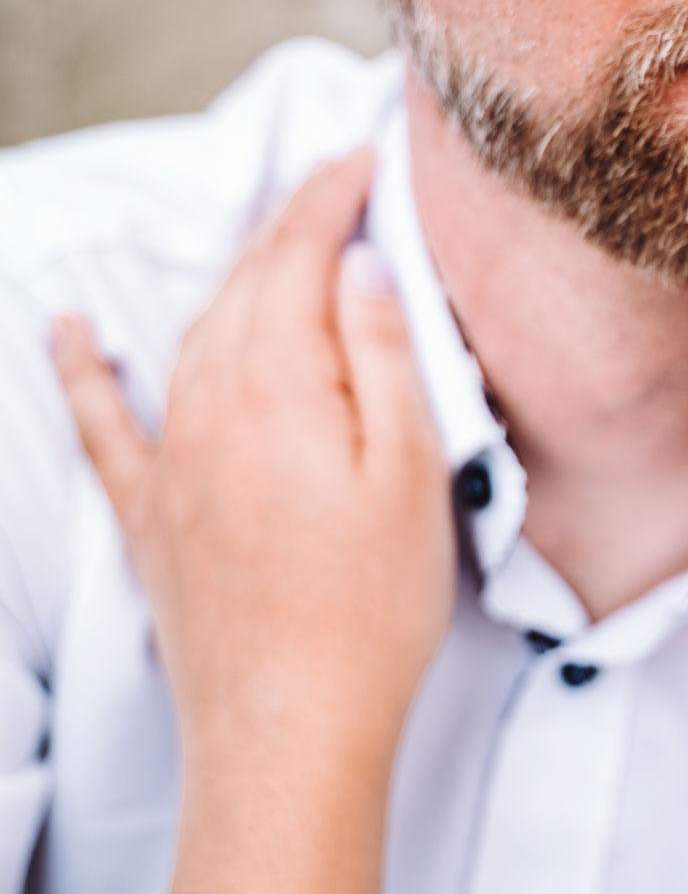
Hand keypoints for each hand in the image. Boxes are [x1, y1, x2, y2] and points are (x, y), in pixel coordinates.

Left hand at [51, 150, 455, 774]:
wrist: (289, 734)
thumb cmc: (371, 608)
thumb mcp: (413, 471)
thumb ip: (381, 354)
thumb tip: (355, 264)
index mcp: (279, 386)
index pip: (298, 255)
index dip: (330, 196)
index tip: (365, 159)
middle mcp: (210, 406)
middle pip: (246, 283)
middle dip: (289, 222)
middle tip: (336, 182)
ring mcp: (173, 460)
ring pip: (195, 334)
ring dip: (235, 276)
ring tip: (277, 240)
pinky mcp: (152, 514)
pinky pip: (105, 423)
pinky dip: (83, 371)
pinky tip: (67, 332)